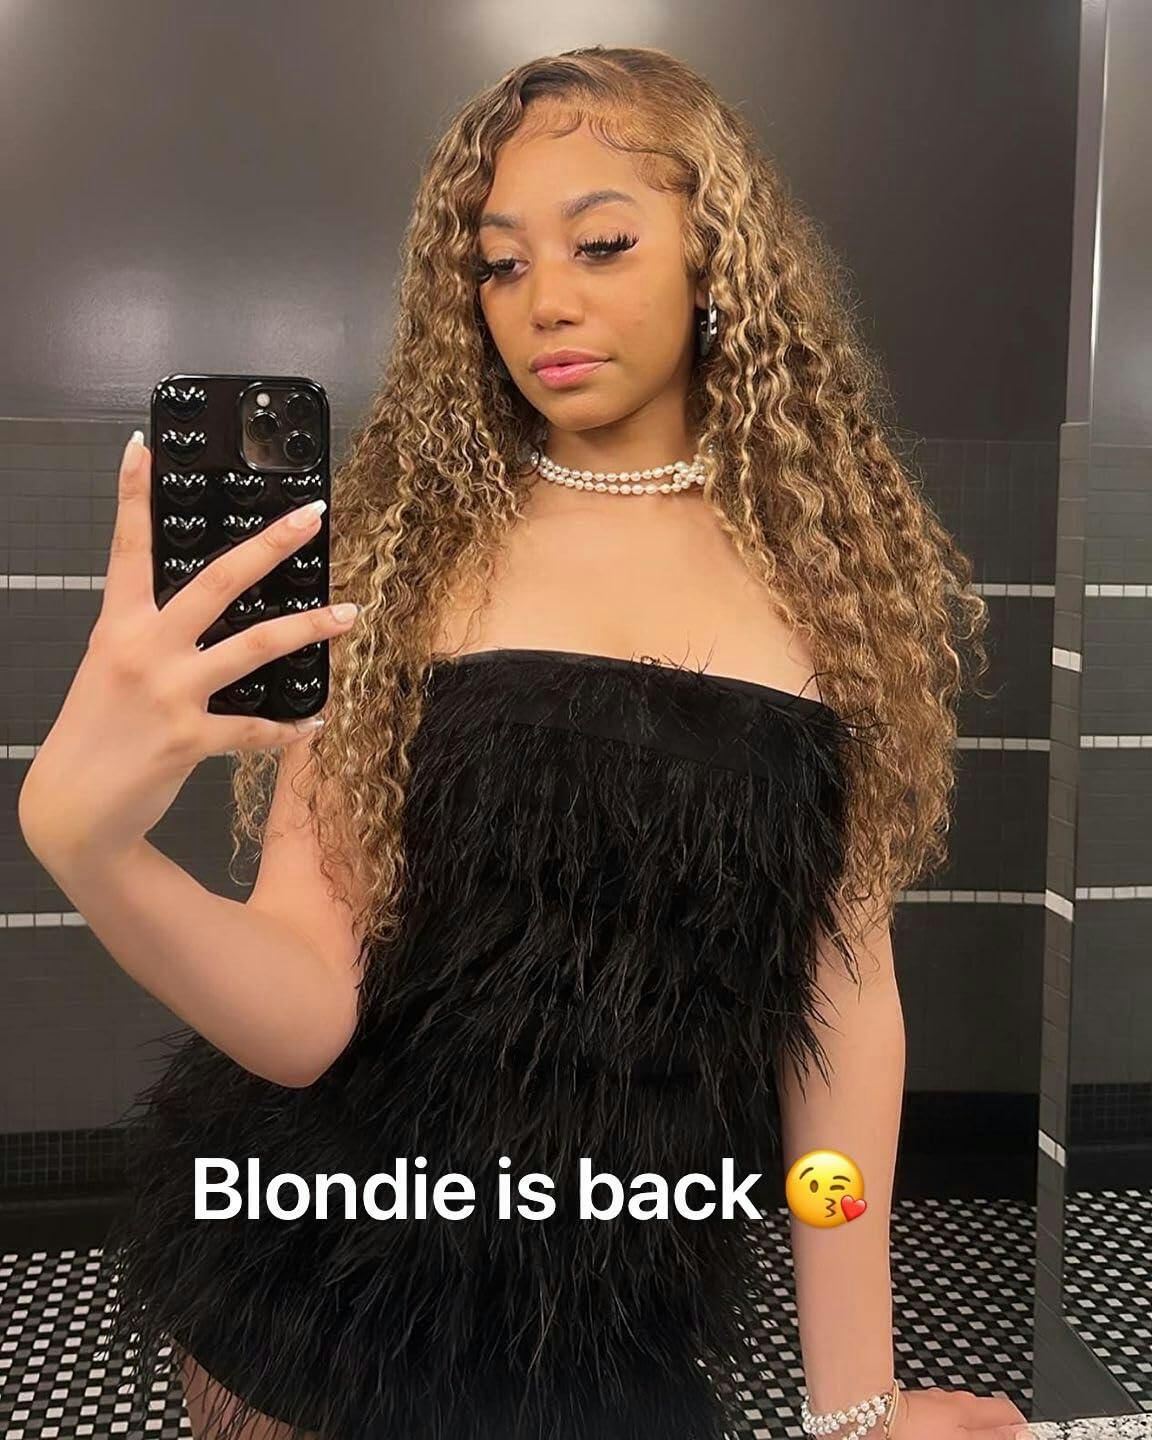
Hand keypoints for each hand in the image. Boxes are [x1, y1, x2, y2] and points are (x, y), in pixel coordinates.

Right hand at [17, 432, 357, 861]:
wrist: (71, 807)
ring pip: (254, 646)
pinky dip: (289, 728)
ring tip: (349, 613)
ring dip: (309, 628)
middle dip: (270, 545)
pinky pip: (255, 729)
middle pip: (218, 582)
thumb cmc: (95, 730)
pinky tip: (316, 722)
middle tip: (313, 516)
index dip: (132, 495)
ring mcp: (169, 693)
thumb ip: (147, 633)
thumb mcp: (108, 667)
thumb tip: (199, 611)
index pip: (127, 548)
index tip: (142, 445)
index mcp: (118, 625)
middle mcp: (144, 649)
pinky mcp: (190, 739)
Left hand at [888, 1384, 1032, 1437]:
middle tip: (1002, 1439)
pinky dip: (951, 1430)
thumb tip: (1025, 1434)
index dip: (1022, 1427)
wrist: (874, 1418)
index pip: (1008, 1411)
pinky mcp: (917, 1409)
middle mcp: (954, 1400)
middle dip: (997, 1431)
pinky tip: (943, 1435)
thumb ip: (995, 1437)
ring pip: (964, 1419)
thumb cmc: (917, 1431)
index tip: (1027, 1438)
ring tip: (973, 1436)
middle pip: (987, 1415)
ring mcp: (934, 1403)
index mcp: (971, 1408)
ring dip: (973, 1430)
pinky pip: (943, 1420)